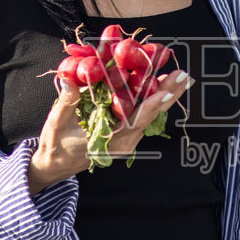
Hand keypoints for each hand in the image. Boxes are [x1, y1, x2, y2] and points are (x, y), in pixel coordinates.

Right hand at [26, 70, 191, 191]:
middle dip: (168, 94)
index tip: (167, 92)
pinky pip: (142, 116)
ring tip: (178, 77)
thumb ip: (67, 100)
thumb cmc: (56, 145)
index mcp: (109, 140)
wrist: (56, 164)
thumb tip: (71, 79)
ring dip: (163, 95)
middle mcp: (123, 141)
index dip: (152, 105)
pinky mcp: (126, 135)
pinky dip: (151, 100)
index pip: (135, 120)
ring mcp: (126, 140)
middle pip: (150, 115)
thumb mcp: (56, 122)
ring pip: (149, 115)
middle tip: (183, 75)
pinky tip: (159, 85)